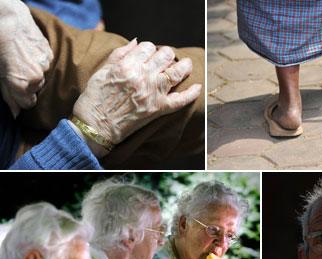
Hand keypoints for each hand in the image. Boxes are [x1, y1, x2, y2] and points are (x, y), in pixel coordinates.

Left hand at [0, 0, 53, 116]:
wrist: (8, 19)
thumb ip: (8, 95)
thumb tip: (16, 113)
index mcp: (23, 85)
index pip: (28, 104)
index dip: (20, 98)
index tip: (15, 90)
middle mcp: (38, 78)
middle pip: (36, 90)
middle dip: (28, 85)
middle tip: (16, 71)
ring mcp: (46, 65)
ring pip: (42, 77)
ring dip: (34, 72)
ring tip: (22, 59)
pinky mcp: (50, 54)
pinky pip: (46, 65)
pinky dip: (38, 61)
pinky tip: (29, 52)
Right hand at [71, 39, 200, 151]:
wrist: (96, 126)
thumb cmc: (95, 98)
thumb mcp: (102, 71)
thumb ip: (120, 54)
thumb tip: (136, 42)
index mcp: (127, 65)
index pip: (147, 47)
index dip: (150, 49)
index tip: (149, 54)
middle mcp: (143, 76)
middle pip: (165, 56)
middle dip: (166, 54)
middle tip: (166, 58)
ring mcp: (153, 93)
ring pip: (176, 73)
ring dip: (184, 66)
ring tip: (187, 64)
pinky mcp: (159, 109)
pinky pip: (181, 100)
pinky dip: (192, 93)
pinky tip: (198, 87)